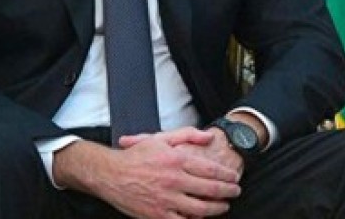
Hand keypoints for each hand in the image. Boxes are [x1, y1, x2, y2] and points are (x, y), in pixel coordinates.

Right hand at [54, 128, 240, 217]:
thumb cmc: (136, 156)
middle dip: (228, 192)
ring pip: (200, 209)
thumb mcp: (161, 138)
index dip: (227, 175)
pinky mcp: (156, 215)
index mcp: (177, 161)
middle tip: (236, 192)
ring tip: (224, 206)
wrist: (109, 174)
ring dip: (217, 209)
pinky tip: (201, 218)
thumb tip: (209, 136)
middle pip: (211, 189)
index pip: (212, 170)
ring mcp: (165, 200)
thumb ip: (187, 135)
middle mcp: (174, 180)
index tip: (234, 177)